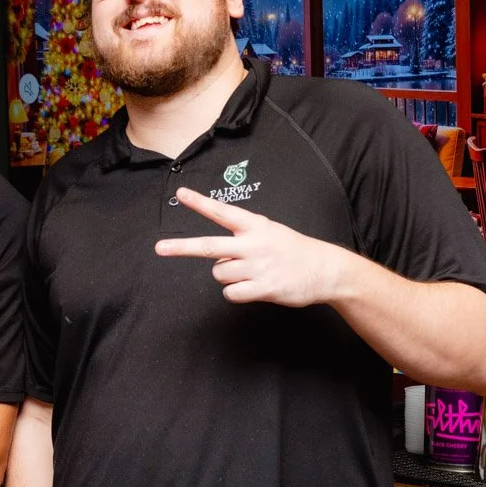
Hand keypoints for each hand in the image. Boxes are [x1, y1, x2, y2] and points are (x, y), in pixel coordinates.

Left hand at [154, 187, 354, 306]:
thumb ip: (242, 239)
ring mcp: (258, 266)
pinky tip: (253, 287)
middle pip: (209, 246)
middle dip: (182, 247)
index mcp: (255, 226)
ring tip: (250, 273)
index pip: (222, 211)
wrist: (326, 270)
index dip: (200, 203)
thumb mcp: (270, 233)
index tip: (180, 193)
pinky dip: (237, 293)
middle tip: (159, 248)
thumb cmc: (293, 251)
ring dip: (228, 276)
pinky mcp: (264, 288)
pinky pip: (231, 293)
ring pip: (219, 274)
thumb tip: (216, 258)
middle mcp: (253, 244)